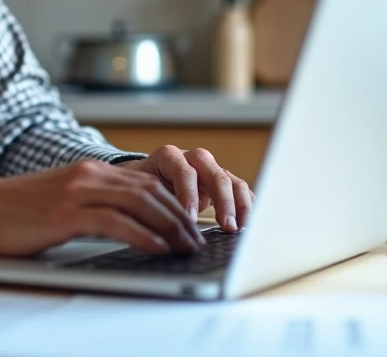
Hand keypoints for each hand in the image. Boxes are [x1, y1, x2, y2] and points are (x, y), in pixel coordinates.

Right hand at [0, 160, 206, 256]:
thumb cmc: (19, 211)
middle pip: (152, 191)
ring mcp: (78, 191)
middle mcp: (90, 174)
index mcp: (92, 170)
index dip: (176, 203)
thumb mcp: (64, 199)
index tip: (192, 225)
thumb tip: (130, 225)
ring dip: (170, 226)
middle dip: (181, 217)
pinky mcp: (66, 213)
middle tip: (198, 240)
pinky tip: (157, 249)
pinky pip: (115, 222)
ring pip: (140, 203)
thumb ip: (95, 203)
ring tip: (186, 246)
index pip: (148, 182)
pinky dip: (142, 235)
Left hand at [117, 146, 253, 231]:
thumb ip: (148, 203)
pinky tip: (248, 224)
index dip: (189, 195)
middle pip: (215, 175)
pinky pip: (240, 190)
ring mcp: (210, 169)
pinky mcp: (222, 183)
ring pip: (231, 181)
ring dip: (239, 205)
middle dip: (223, 202)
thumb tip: (154, 230)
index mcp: (169, 157)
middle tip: (226, 226)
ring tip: (240, 228)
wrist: (144, 180)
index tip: (190, 218)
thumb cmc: (139, 187)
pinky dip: (246, 206)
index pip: (184, 172)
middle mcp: (194, 159)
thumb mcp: (138, 192)